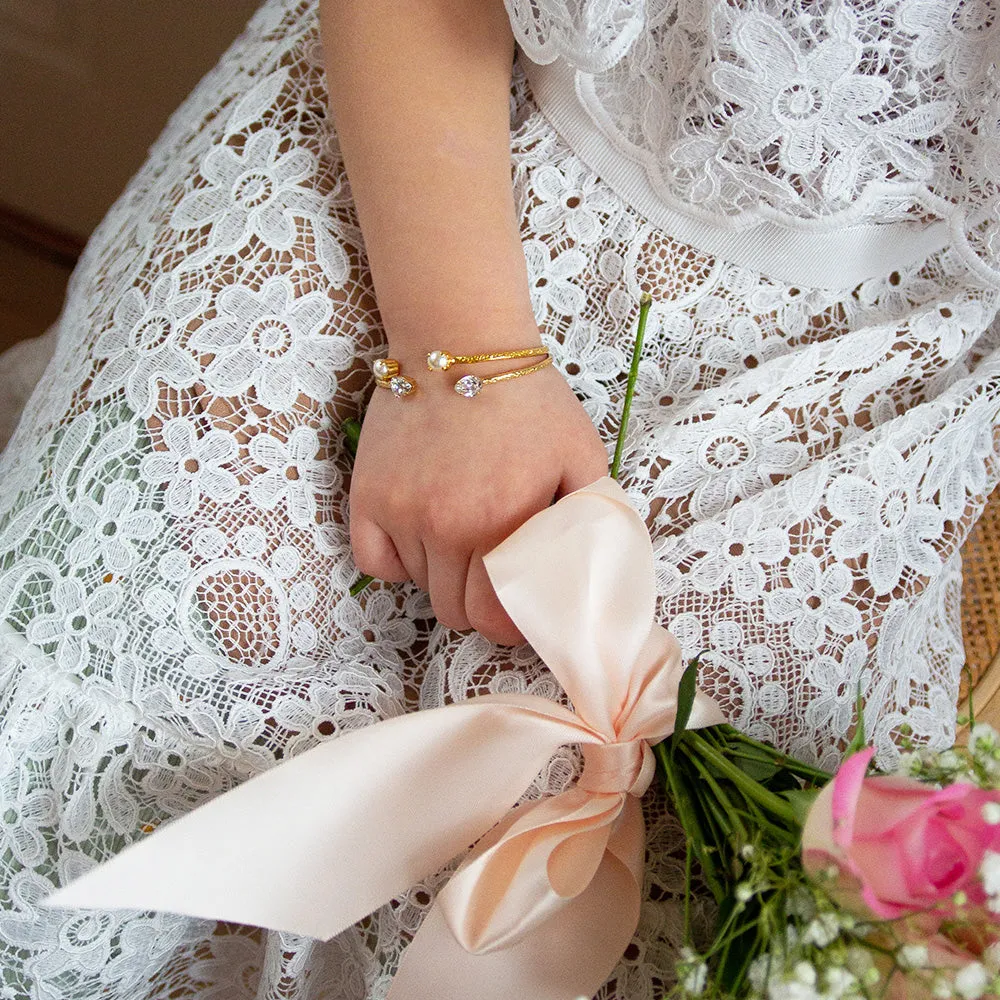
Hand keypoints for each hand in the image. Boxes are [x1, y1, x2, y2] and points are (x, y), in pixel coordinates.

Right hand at [349, 360, 607, 643]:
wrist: (459, 343)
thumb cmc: (527, 399)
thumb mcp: (581, 452)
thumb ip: (593, 515)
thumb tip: (597, 569)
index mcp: (504, 523)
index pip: (495, 618)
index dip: (510, 626)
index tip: (519, 610)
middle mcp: (447, 527)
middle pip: (454, 613)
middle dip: (480, 608)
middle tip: (493, 581)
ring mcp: (402, 513)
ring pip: (420, 588)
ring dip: (444, 578)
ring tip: (463, 540)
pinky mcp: (367, 497)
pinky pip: (375, 564)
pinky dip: (399, 562)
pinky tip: (421, 537)